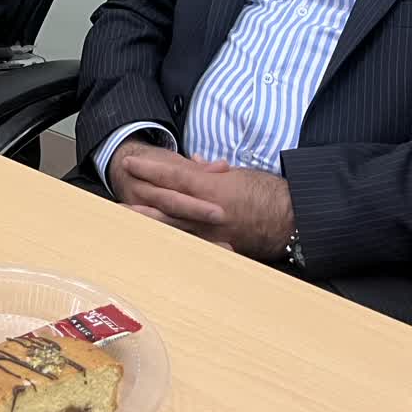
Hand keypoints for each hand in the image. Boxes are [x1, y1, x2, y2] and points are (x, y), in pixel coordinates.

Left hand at [121, 148, 295, 259]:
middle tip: (115, 200)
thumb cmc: (270, 192)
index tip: (129, 162)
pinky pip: (192, 247)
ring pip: (174, 229)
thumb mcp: (239, 175)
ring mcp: (213, 233)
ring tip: (127, 223)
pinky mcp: (221, 248)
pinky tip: (159, 248)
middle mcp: (208, 212)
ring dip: (149, 226)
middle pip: (166, 206)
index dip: (150, 169)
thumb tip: (193, 166)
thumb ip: (210, 174)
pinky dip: (175, 246)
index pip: (173, 176)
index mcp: (212, 189)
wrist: (296, 219)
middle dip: (140, 202)